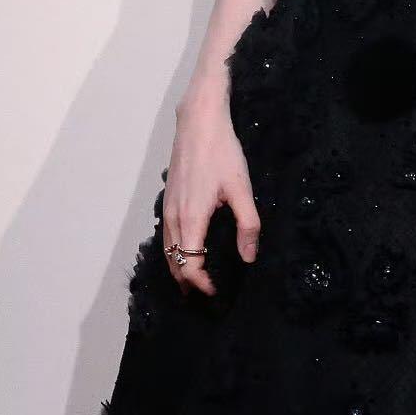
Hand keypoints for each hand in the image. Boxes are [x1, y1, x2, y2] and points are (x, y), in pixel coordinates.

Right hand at [161, 93, 260, 295]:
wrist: (198, 121)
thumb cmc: (221, 152)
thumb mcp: (241, 188)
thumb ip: (247, 224)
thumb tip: (249, 257)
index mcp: (191, 219)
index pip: (189, 267)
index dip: (202, 284)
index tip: (218, 291)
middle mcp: (173, 218)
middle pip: (173, 264)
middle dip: (188, 283)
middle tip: (207, 293)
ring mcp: (167, 208)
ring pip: (167, 250)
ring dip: (180, 268)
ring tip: (198, 279)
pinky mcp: (168, 198)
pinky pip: (166, 235)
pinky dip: (174, 251)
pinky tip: (190, 248)